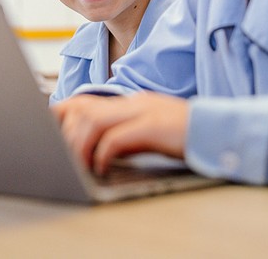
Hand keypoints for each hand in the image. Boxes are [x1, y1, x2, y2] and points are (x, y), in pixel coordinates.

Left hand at [52, 92, 188, 175]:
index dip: (61, 114)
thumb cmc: (185, 136)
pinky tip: (101, 166)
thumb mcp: (150, 130)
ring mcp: (143, 112)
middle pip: (84, 108)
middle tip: (58, 152)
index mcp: (131, 102)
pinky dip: (103, 153)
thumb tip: (97, 147)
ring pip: (94, 121)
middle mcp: (134, 103)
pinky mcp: (153, 127)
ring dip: (80, 145)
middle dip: (64, 131)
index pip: (86, 101)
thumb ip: (125, 132)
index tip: (47, 130)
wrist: (220, 130)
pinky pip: (117, 138)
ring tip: (79, 164)